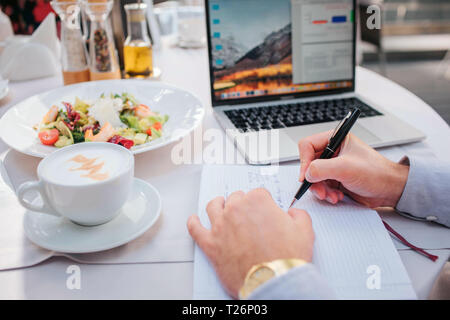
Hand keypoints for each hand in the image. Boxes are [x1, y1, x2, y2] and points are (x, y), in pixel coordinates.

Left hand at [187, 188, 313, 297]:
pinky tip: (194, 220)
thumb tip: (293, 213)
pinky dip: (193, 222)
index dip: (263, 202)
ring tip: (220, 205)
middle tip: (247, 213)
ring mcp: (220, 226)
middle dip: (242, 204)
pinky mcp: (210, 244)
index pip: (258, 193)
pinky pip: (195, 228)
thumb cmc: (286, 257)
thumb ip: (298, 215)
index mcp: (257, 201)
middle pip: (235, 198)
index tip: (265, 209)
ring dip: (218, 204)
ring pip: (213, 207)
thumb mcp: (304, 231)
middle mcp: (236, 209)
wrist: (272, 281)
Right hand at [298, 131, 408, 207]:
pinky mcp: (335, 179)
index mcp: (335, 139)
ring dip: (321, 189)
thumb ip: (322, 168)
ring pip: (314, 178)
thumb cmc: (377, 173)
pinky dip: (327, 194)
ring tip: (332, 196)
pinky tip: (337, 196)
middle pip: (309, 164)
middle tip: (320, 190)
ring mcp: (333, 166)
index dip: (304, 161)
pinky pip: (321, 187)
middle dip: (313, 180)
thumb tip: (306, 173)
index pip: (307, 145)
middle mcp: (332, 152)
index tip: (306, 175)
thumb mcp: (346, 168)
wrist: (390, 190)